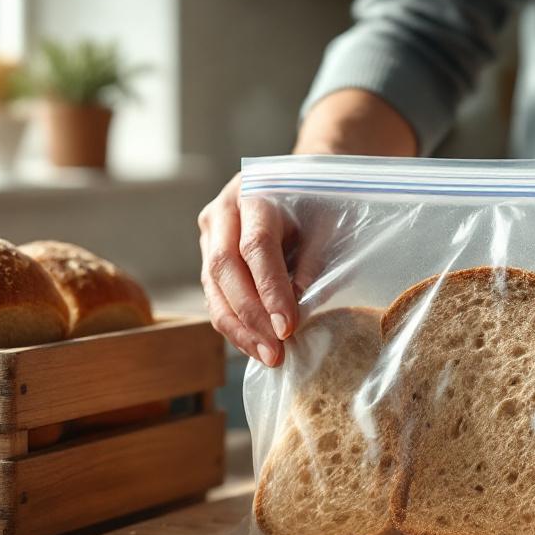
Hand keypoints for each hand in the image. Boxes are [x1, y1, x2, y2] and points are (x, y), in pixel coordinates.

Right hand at [199, 173, 301, 366]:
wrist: (297, 178)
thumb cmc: (319, 201)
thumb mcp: (327, 224)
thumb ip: (312, 262)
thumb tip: (298, 311)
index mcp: (255, 192)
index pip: (256, 247)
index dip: (270, 291)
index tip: (288, 328)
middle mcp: (223, 211)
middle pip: (224, 269)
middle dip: (250, 317)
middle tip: (275, 352)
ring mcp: (210, 234)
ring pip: (212, 287)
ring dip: (238, 328)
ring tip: (267, 357)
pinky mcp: (208, 255)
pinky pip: (215, 295)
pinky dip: (235, 323)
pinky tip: (256, 345)